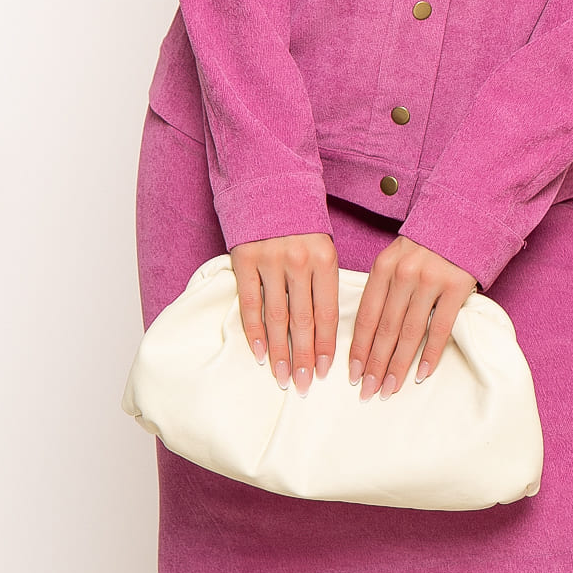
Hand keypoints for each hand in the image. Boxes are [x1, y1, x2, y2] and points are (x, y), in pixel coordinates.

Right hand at [230, 234, 338, 397]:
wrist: (271, 186)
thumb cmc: (302, 224)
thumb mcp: (323, 247)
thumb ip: (325, 282)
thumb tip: (327, 331)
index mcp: (325, 258)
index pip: (327, 312)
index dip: (326, 346)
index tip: (326, 372)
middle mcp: (299, 261)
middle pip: (303, 321)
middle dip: (304, 358)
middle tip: (304, 385)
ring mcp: (271, 261)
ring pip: (276, 317)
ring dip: (279, 352)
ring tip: (282, 377)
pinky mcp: (245, 259)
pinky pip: (250, 303)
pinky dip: (254, 332)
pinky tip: (260, 353)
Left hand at [348, 236, 477, 400]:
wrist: (461, 219)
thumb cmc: (424, 246)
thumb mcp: (395, 258)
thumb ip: (382, 288)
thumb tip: (365, 334)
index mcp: (383, 267)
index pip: (367, 315)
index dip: (359, 348)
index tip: (353, 374)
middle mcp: (404, 273)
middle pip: (386, 329)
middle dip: (375, 365)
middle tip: (368, 392)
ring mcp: (431, 279)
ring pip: (410, 332)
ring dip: (399, 365)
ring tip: (390, 388)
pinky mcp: (456, 286)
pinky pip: (440, 327)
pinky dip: (431, 353)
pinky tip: (422, 373)